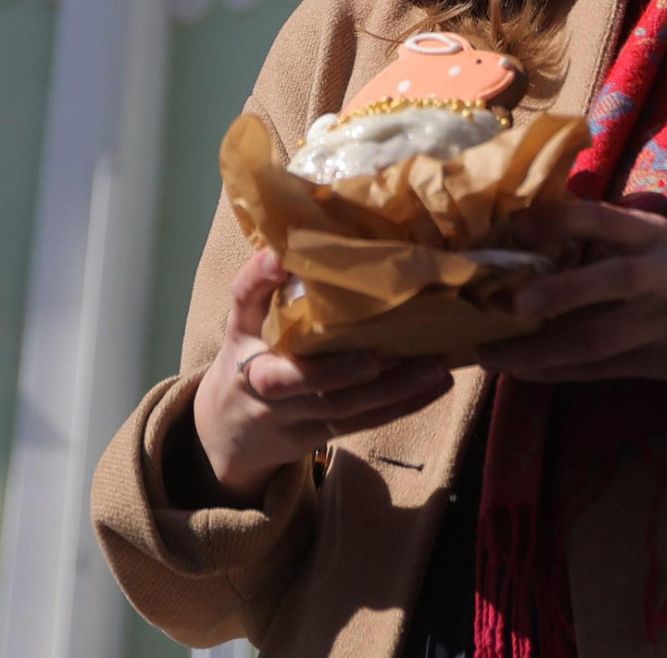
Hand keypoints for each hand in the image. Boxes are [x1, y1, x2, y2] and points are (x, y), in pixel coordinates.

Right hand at [186, 248, 452, 500]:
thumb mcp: (250, 316)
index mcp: (242, 331)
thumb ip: (271, 280)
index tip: (279, 259)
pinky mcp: (314, 435)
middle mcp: (256, 376)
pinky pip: (360, 422)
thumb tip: (312, 232)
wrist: (230, 427)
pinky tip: (437, 385)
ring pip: (338, 406)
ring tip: (435, 367)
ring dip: (390, 390)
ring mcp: (285, 414)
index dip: (258, 280)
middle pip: (288, 380)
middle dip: (331, 371)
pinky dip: (401, 405)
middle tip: (373, 358)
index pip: (243, 300)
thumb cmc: (252, 352)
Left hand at [477, 201, 666, 450]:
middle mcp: (662, 271)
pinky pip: (604, 369)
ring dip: (541, 350)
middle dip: (556, 293)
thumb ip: (612, 243)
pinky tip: (527, 373)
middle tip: (509, 304)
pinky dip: (561, 372)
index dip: (554, 220)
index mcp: (653, 234)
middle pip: (606, 281)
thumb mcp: (664, 247)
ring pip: (597, 337)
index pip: (599, 218)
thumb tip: (532, 244)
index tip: (510, 227)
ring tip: (493, 355)